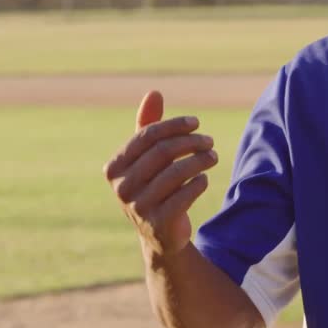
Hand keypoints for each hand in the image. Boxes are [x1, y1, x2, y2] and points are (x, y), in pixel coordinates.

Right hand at [103, 90, 218, 258]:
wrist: (160, 235)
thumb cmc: (153, 186)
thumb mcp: (148, 158)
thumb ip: (148, 125)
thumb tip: (154, 92)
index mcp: (114, 168)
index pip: (147, 135)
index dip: (174, 125)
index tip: (196, 122)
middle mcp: (121, 188)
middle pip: (163, 152)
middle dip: (191, 142)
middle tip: (209, 141)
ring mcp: (138, 207)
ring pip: (177, 172)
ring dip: (200, 160)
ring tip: (213, 157)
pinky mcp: (159, 223)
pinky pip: (186, 194)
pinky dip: (199, 183)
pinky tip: (203, 180)